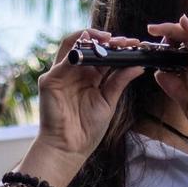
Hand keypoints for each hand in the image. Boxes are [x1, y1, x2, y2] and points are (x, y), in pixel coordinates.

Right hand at [32, 29, 146, 171]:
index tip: (133, 44)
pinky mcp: (49, 81)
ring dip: (89, 38)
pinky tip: (88, 49)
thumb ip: (119, 81)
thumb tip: (138, 65)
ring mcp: (61, 75)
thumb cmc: (88, 129)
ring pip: (73, 46)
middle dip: (106, 40)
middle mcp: (75, 73)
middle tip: (123, 40)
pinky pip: (61, 60)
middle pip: (89, 47)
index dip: (117, 48)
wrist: (70, 148)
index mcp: (90, 78)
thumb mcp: (109, 101)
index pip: (103, 56)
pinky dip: (75, 51)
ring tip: (106, 38)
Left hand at [146, 15, 187, 145]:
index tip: (145, 48)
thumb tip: (158, 72)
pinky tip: (183, 22)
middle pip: (181, 41)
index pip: (173, 55)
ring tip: (159, 28)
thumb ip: (173, 87)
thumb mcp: (186, 104)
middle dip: (165, 33)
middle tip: (150, 29)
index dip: (160, 49)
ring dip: (175, 30)